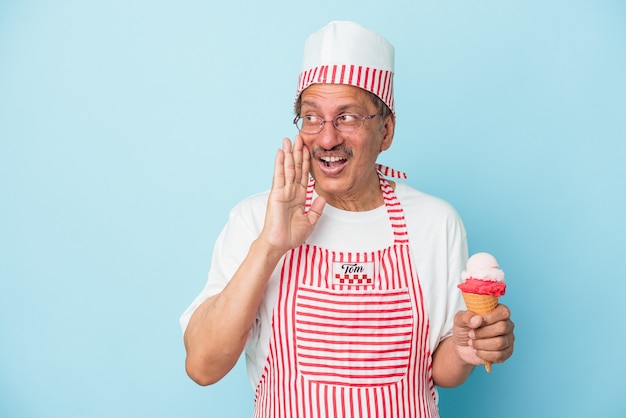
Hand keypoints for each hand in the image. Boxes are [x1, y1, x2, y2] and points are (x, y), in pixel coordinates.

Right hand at [258, 136, 325, 255]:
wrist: (279, 244)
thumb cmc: (291, 236)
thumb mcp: (310, 221)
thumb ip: (316, 209)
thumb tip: (323, 198)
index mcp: (299, 196)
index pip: (304, 174)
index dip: (306, 161)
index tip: (309, 148)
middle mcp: (291, 191)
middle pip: (295, 167)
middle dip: (298, 152)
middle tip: (299, 136)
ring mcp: (283, 191)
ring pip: (288, 168)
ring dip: (289, 153)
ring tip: (289, 139)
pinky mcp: (276, 193)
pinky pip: (279, 176)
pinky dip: (280, 163)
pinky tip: (281, 152)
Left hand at [452, 304, 514, 367]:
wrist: (462, 347)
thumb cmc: (464, 329)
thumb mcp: (460, 320)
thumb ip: (466, 317)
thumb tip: (478, 319)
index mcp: (498, 312)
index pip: (503, 312)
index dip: (490, 317)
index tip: (478, 322)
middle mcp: (507, 325)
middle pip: (502, 328)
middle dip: (482, 333)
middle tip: (471, 334)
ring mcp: (508, 339)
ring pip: (499, 343)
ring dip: (481, 344)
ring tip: (472, 343)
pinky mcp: (506, 353)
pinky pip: (498, 355)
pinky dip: (483, 354)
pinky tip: (477, 351)